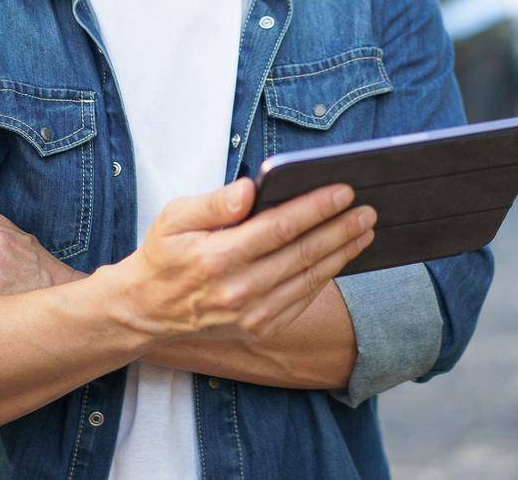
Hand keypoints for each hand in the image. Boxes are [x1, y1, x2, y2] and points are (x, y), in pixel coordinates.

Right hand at [110, 177, 375, 345]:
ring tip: (365, 230)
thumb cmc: (165, 254)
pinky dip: (325, 277)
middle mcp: (237, 290)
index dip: (315, 209)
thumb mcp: (174, 217)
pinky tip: (341, 257)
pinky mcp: (259, 328)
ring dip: (342, 253)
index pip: (278, 228)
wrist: (148, 309)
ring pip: (308, 279)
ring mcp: (250, 315)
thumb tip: (251, 188)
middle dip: (340, 229)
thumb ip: (214, 202)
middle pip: (302, 254)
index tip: (344, 191)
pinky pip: (302, 299)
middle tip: (368, 210)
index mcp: (217, 257)